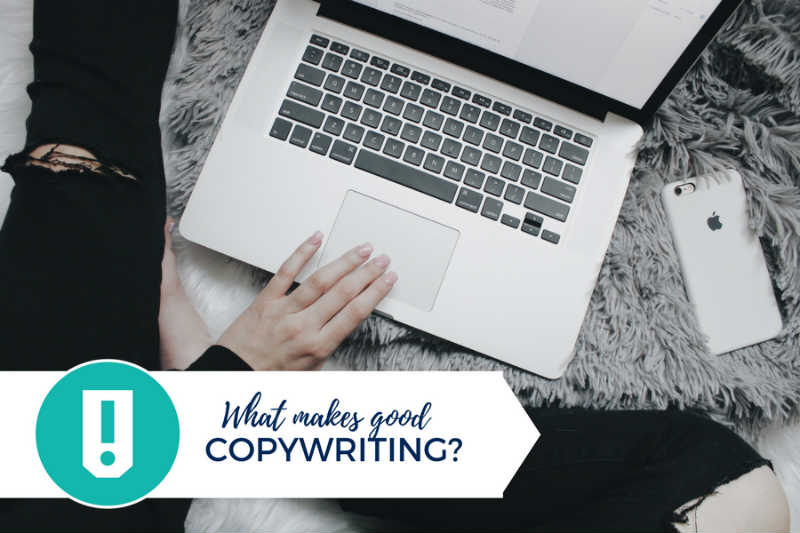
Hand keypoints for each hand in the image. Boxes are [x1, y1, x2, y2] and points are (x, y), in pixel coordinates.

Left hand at [217, 231, 396, 369]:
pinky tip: (315, 240)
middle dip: (367, 273)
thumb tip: (349, 323)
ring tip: (361, 250)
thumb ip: (330, 345)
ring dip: (344, 262)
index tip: (388, 279)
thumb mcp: (312, 370)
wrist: (234, 374)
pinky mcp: (266, 300)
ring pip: (320, 280)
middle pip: (343, 293)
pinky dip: (301, 253)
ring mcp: (284, 311)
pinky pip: (285, 272)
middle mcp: (303, 326)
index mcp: (318, 345)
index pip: (355, 313)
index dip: (375, 292)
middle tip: (381, 259)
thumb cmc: (271, 375)